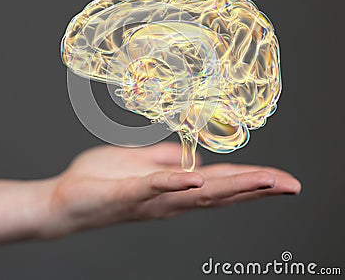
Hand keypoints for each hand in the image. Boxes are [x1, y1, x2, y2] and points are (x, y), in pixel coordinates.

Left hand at [40, 142, 300, 238]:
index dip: (253, 182)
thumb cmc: (102, 179)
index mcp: (175, 188)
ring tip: (262, 181)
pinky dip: (175, 184)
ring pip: (196, 194)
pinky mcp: (128, 193)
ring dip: (230, 186)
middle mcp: (170, 199)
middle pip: (220, 192)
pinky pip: (154, 187)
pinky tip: (195, 179)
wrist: (66, 199)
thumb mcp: (140, 163)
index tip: (283, 180)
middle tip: (291, 185)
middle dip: (256, 188)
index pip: (221, 184)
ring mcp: (151, 198)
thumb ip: (167, 161)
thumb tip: (192, 158)